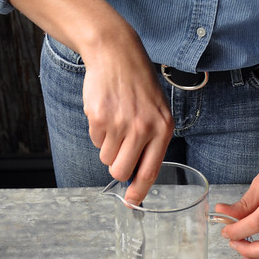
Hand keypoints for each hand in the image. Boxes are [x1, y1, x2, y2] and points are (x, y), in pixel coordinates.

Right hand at [82, 22, 173, 204]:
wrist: (117, 55)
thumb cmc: (139, 87)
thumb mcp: (157, 113)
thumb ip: (152, 144)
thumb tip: (138, 179)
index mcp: (163, 129)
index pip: (150, 170)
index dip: (139, 191)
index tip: (132, 203)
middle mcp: (143, 128)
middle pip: (121, 171)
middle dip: (117, 167)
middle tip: (119, 150)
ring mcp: (120, 123)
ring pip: (106, 157)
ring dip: (108, 146)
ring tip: (116, 121)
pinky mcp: (99, 117)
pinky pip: (95, 141)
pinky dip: (98, 132)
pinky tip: (107, 112)